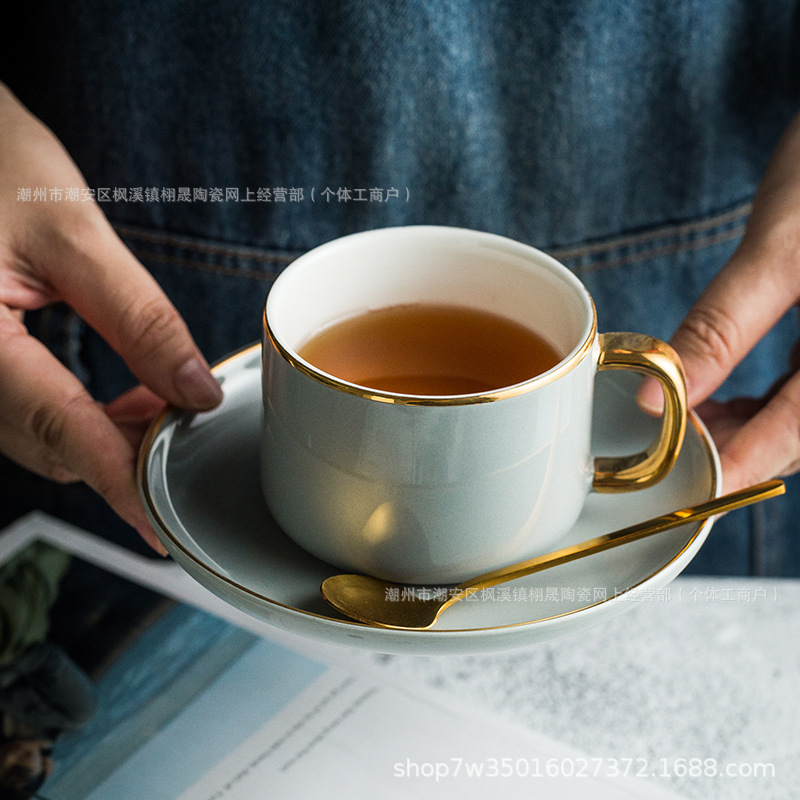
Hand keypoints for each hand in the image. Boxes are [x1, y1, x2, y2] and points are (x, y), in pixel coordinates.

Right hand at [0, 82, 222, 552]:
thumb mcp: (68, 230)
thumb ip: (136, 317)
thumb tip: (195, 390)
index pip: (57, 427)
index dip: (118, 478)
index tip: (161, 524)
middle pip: (48, 444)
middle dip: (126, 453)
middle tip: (191, 436)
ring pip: (38, 437)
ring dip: (108, 438)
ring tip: (167, 410)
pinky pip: (26, 414)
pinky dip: (81, 419)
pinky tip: (127, 401)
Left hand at [639, 110, 799, 490]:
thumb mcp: (780, 250)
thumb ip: (721, 327)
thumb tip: (658, 395)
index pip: (799, 428)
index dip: (743, 461)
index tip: (690, 483)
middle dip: (739, 446)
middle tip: (672, 447)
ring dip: (750, 427)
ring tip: (687, 426)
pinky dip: (767, 401)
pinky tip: (723, 400)